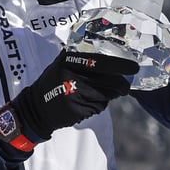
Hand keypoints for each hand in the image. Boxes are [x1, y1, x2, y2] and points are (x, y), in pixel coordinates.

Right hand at [0, 50, 137, 150]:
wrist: (36, 107)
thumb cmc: (55, 82)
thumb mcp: (63, 64)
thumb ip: (83, 59)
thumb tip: (115, 63)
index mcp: (68, 59)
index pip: (100, 61)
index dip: (119, 65)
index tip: (133, 68)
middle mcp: (70, 75)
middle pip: (107, 80)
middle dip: (121, 84)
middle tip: (126, 86)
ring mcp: (73, 93)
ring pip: (104, 95)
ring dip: (109, 95)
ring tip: (100, 94)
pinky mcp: (76, 109)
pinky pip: (97, 106)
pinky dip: (99, 105)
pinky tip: (88, 102)